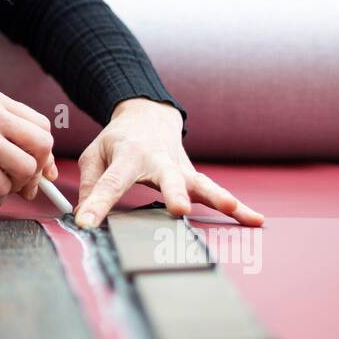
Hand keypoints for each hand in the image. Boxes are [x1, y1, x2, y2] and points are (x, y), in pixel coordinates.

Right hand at [0, 89, 58, 207]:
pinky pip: (2, 187)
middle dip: (36, 171)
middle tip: (20, 185)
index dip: (44, 153)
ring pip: (26, 169)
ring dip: (15, 187)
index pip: (41, 125)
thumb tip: (46, 168)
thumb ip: (7, 137)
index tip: (40, 171)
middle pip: (42, 145)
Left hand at [74, 98, 264, 229]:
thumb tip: (83, 215)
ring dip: (218, 198)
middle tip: (179, 210)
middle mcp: (159, 161)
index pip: (111, 183)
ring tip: (235, 210)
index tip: (87, 224)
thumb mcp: (95, 155)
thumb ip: (90, 185)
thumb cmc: (118, 140)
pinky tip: (255, 219)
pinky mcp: (194, 177)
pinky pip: (215, 192)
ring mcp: (181, 169)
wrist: (147, 115)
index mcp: (128, 156)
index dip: (98, 204)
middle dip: (174, 194)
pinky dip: (237, 207)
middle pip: (168, 179)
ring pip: (202, 184)